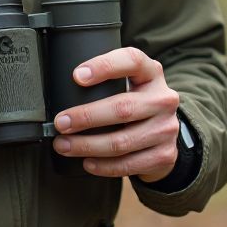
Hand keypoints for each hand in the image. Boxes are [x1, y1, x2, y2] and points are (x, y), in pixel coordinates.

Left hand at [52, 47, 179, 182]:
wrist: (165, 131)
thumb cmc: (134, 99)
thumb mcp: (129, 80)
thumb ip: (106, 78)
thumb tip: (59, 85)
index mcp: (151, 72)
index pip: (131, 60)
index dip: (104, 67)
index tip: (76, 76)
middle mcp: (163, 98)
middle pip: (123, 108)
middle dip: (86, 117)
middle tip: (60, 122)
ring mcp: (166, 128)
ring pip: (123, 141)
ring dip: (88, 145)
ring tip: (64, 145)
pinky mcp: (165, 155)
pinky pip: (130, 164)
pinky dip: (104, 166)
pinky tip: (87, 162)